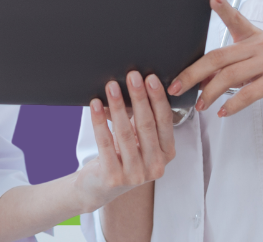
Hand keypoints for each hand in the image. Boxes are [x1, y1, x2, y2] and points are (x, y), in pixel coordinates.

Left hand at [73, 70, 175, 212]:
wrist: (98, 187)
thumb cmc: (121, 156)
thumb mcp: (137, 139)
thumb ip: (140, 118)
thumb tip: (135, 85)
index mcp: (167, 153)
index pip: (165, 121)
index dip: (158, 98)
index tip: (151, 78)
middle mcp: (156, 166)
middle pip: (147, 125)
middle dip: (139, 97)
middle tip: (132, 76)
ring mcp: (136, 174)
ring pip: (125, 132)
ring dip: (117, 106)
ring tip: (111, 86)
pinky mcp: (114, 177)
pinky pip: (105, 143)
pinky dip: (100, 121)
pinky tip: (95, 105)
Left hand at [167, 0, 262, 117]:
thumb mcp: (259, 67)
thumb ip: (234, 69)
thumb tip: (202, 81)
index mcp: (255, 38)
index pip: (236, 20)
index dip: (223, 8)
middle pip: (219, 57)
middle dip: (193, 73)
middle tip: (176, 86)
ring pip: (230, 76)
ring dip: (210, 93)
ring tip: (200, 106)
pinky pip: (249, 92)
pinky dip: (233, 104)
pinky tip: (223, 112)